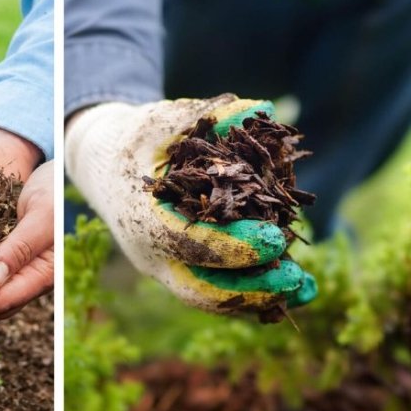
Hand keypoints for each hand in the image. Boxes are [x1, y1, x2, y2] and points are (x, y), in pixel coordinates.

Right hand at [64, 94, 316, 315]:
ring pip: (211, 297)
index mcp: (142, 217)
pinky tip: (298, 290)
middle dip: (249, 289)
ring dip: (259, 298)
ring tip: (306, 289)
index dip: (232, 245)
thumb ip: (210, 115)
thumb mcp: (163, 119)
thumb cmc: (136, 140)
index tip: (275, 239)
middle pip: (198, 288)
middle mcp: (151, 253)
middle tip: (294, 279)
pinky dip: (256, 295)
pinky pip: (218, 292)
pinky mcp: (181, 271)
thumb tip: (259, 111)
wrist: (104, 166)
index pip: (187, 242)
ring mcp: (165, 268)